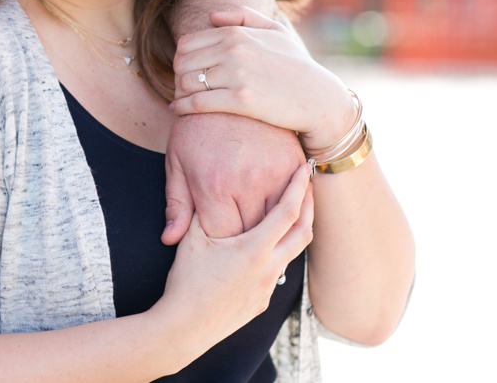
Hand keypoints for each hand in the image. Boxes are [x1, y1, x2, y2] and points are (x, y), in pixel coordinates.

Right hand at [152, 163, 313, 351]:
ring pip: (293, 253)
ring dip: (297, 230)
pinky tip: (266, 246)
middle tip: (309, 186)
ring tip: (293, 213)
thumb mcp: (191, 240)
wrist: (185, 328)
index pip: (287, 211)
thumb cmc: (186, 281)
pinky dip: (279, 252)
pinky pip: (278, 271)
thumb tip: (206, 191)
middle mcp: (269, 268)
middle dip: (310, 206)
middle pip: (304, 232)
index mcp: (254, 249)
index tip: (307, 168)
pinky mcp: (262, 301)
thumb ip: (202, 212)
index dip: (299, 187)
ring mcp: (268, 287)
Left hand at [162, 113, 303, 243]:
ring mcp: (276, 172)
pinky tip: (270, 207)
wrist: (229, 84)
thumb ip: (176, 204)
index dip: (216, 241)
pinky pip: (297, 201)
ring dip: (266, 227)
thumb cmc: (197, 128)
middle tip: (231, 233)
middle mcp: (248, 182)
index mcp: (214, 185)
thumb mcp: (177, 161)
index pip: (222, 237)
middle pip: (252, 234)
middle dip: (240, 238)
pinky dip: (285, 209)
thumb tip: (170, 240)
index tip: (211, 235)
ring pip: (278, 222)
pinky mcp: (295, 163)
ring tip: (250, 221)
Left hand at [172, 7, 355, 149]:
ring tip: (181, 100)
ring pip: (186, 82)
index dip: (180, 59)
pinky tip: (178, 110)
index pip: (187, 43)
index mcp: (236, 33)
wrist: (318, 97)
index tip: (184, 71)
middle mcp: (234, 51)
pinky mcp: (241, 100)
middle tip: (181, 87)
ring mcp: (237, 75)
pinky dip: (182, 107)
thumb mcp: (275, 31)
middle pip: (182, 62)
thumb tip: (211, 16)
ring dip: (178, 93)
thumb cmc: (296, 64)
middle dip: (177, 76)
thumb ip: (243, 16)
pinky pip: (197, 102)